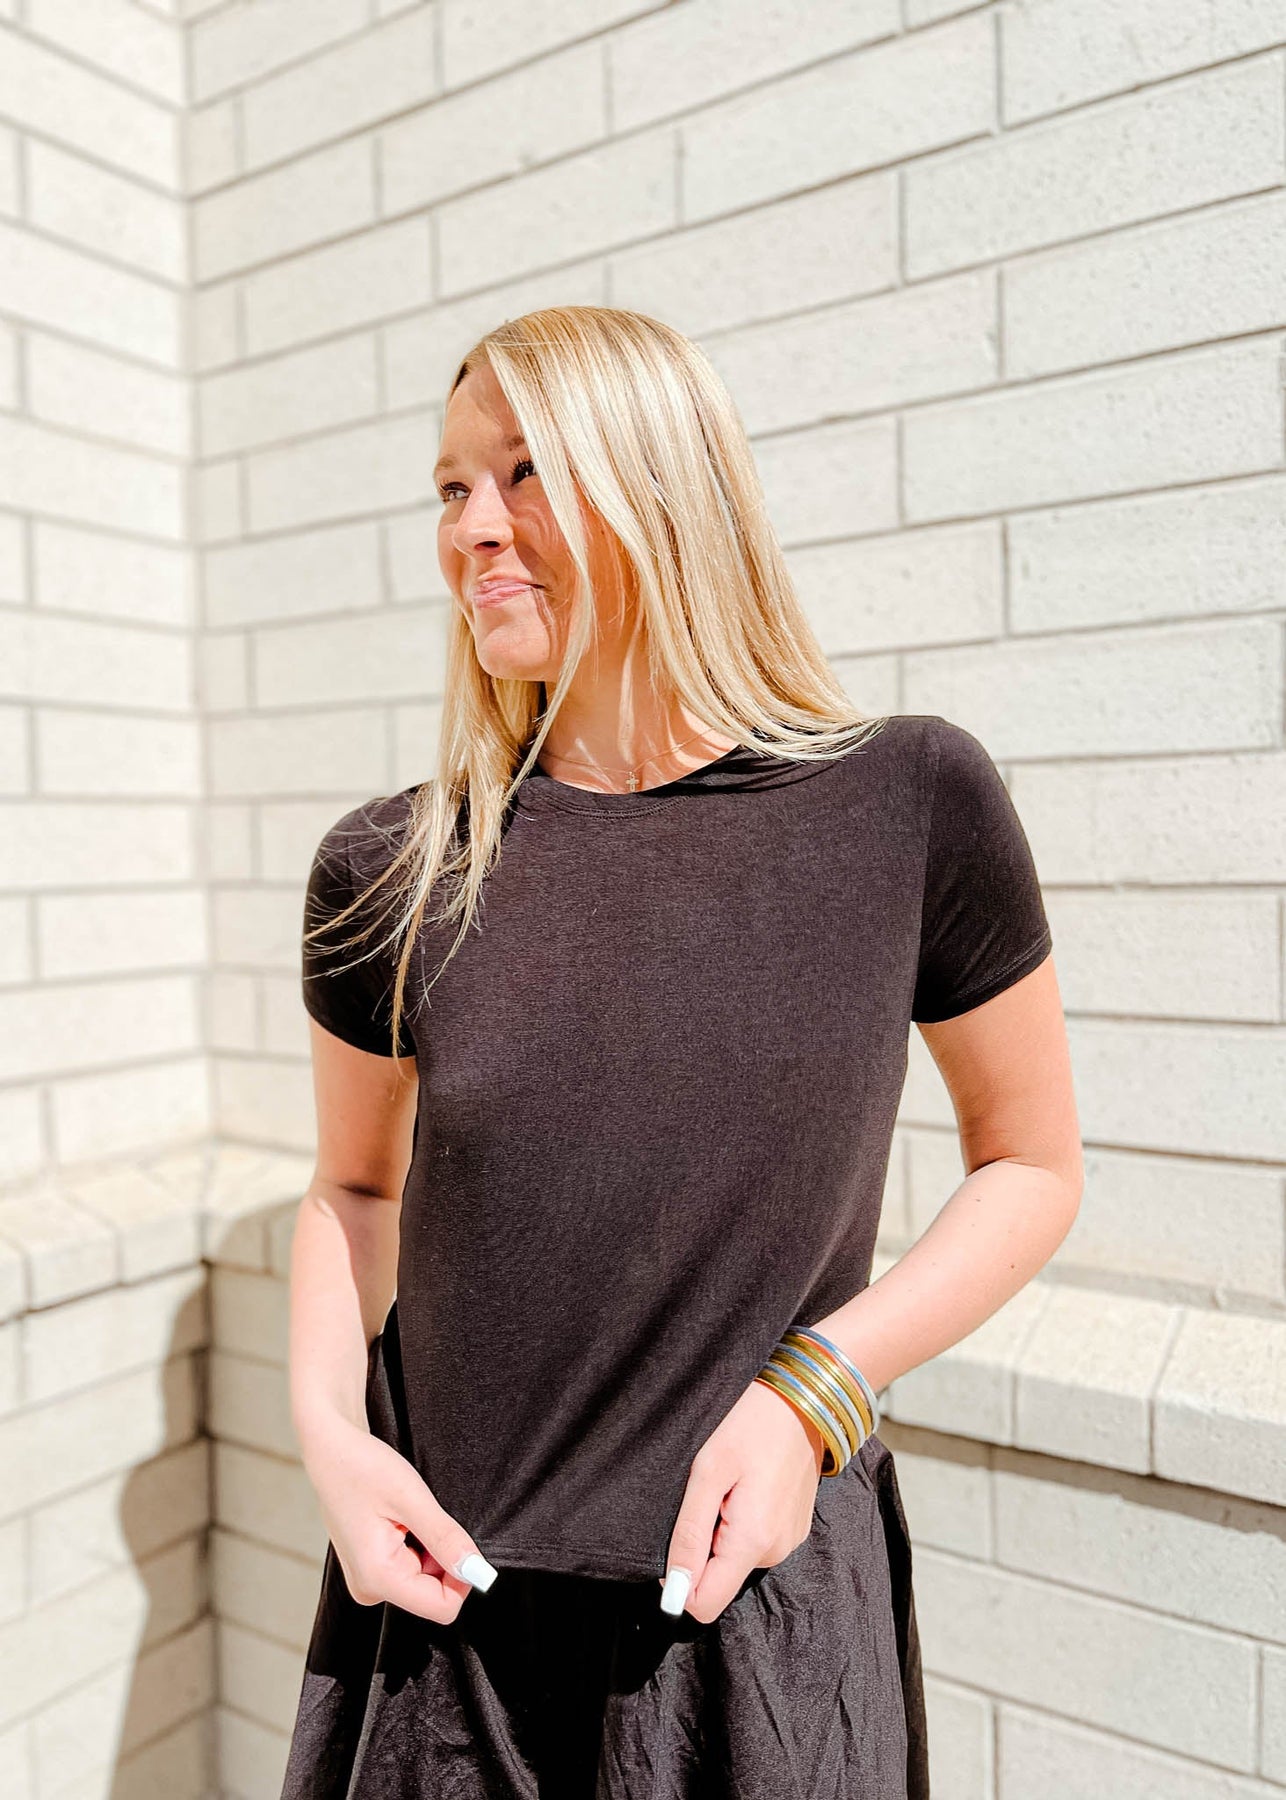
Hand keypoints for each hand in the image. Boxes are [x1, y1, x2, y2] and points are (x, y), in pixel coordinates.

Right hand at [300, 1411, 496, 1623]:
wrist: (330, 1449)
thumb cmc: (363, 1467)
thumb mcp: (411, 1499)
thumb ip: (445, 1539)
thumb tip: (478, 1572)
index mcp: (378, 1578)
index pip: (442, 1607)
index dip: (463, 1577)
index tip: (460, 1539)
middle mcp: (370, 1589)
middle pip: (433, 1592)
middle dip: (443, 1557)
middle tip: (425, 1517)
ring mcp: (368, 1580)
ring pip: (424, 1578)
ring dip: (430, 1547)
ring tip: (409, 1514)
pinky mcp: (370, 1567)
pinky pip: (410, 1567)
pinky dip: (418, 1544)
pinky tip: (402, 1518)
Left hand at [658, 1376, 825, 1623]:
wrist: (803, 1400)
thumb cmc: (750, 1426)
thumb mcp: (707, 1473)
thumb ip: (689, 1534)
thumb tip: (673, 1589)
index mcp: (753, 1542)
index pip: (705, 1604)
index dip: (678, 1584)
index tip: (673, 1542)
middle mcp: (775, 1552)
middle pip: (718, 1579)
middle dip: (701, 1547)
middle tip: (707, 1497)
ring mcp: (788, 1541)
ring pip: (735, 1559)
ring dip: (720, 1532)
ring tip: (728, 1487)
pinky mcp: (793, 1528)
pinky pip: (754, 1542)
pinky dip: (740, 1523)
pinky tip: (746, 1487)